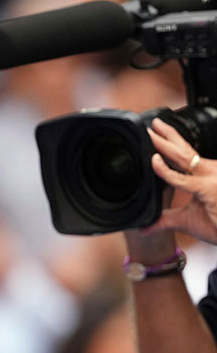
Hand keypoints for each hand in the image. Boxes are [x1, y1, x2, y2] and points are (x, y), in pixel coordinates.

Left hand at [144, 119, 216, 243]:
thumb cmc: (215, 226)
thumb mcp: (185, 220)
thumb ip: (164, 220)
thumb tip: (143, 228)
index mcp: (206, 174)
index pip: (186, 154)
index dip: (171, 142)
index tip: (158, 132)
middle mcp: (211, 171)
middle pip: (185, 149)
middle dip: (167, 135)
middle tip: (152, 123)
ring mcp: (212, 178)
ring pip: (183, 158)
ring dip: (165, 145)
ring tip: (151, 133)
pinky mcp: (209, 189)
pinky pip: (182, 179)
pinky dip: (165, 171)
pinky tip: (155, 161)